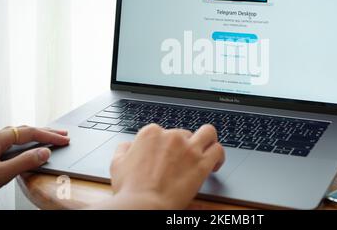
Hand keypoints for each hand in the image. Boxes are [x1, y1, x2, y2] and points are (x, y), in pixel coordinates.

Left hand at [0, 126, 69, 193]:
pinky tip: (25, 146)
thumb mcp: (0, 173)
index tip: (65, 139)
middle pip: (25, 131)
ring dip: (35, 135)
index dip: (50, 136)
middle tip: (62, 134)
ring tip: (47, 136)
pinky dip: (24, 141)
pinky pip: (10, 141)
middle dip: (46, 132)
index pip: (31, 133)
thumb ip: (24, 162)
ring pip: (17, 135)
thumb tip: (45, 153)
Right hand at [94, 124, 224, 208]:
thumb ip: (124, 150)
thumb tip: (128, 145)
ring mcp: (189, 148)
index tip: (168, 155)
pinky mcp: (202, 162)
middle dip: (185, 145)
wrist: (144, 204)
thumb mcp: (117, 164)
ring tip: (207, 151)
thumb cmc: (130, 189)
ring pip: (208, 133)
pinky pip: (218, 150)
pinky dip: (218, 156)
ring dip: (208, 140)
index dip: (167, 144)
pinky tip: (214, 165)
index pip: (164, 131)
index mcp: (151, 133)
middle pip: (185, 133)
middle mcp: (172, 136)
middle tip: (184, 160)